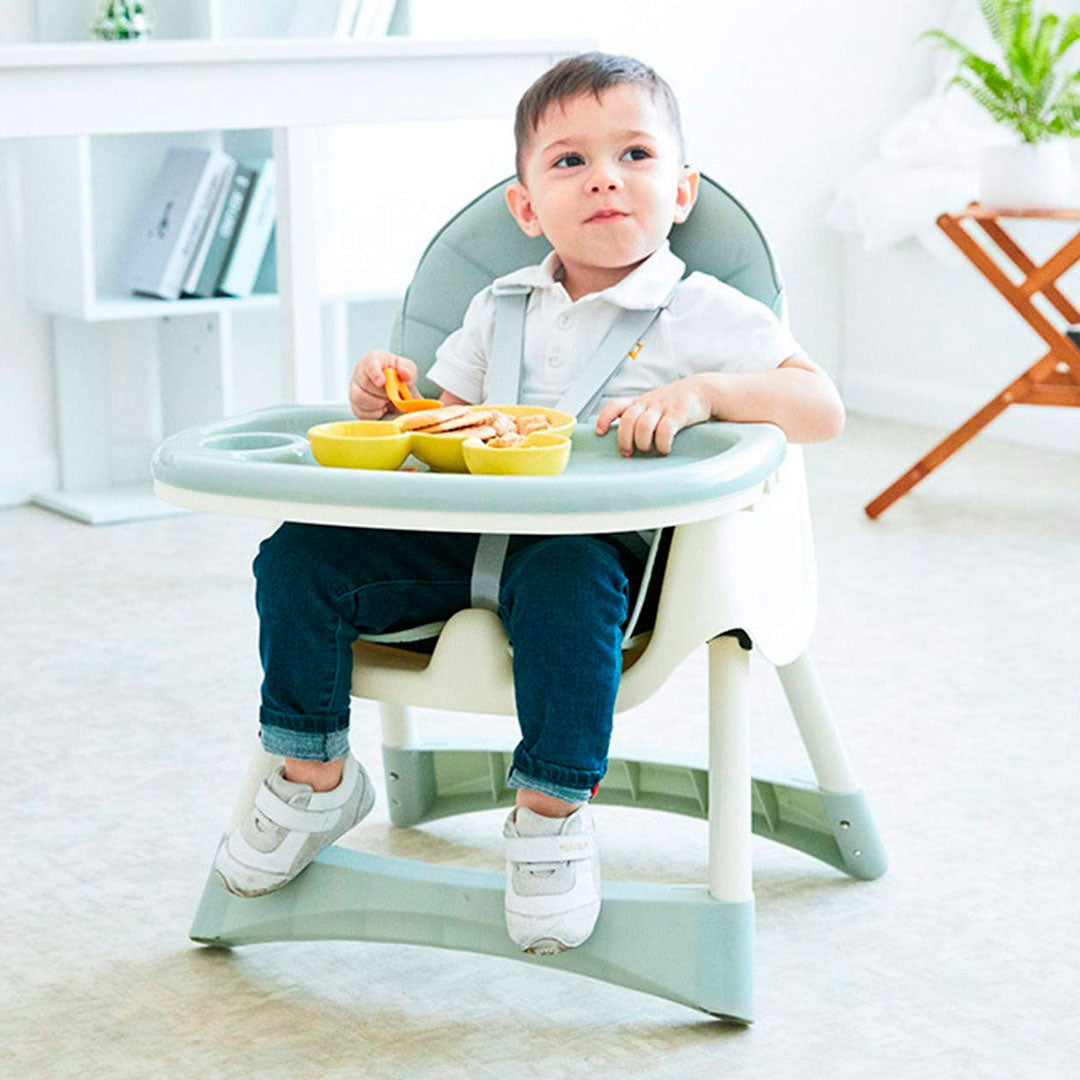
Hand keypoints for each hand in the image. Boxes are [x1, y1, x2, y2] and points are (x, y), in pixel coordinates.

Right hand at [349, 349, 417, 418]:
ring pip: (358, 397)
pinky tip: (381, 408)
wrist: (396, 391)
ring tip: (386, 401)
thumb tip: (404, 372)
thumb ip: (408, 369)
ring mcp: (354, 387)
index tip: (382, 382)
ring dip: (376, 403)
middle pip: (364, 382)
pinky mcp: (354, 404)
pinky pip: (360, 411)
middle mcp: (360, 371)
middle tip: (390, 395)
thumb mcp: (409, 370)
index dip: (375, 373)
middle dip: (381, 392)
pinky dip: (374, 413)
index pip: (370, 363)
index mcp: (373, 359)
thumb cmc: (399, 377)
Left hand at [594, 376, 711, 455]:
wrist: (704, 391)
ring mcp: (663, 408)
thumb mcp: (654, 405)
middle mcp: (648, 403)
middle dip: (624, 439)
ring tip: (649, 450)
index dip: (605, 418)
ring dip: (642, 443)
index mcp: (640, 402)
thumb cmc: (676, 403)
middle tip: (628, 452)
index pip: (615, 405)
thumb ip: (640, 417)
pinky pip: (664, 430)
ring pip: (643, 425)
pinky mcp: (678, 414)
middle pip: (627, 419)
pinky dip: (662, 444)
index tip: (600, 432)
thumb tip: (626, 443)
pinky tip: (665, 450)